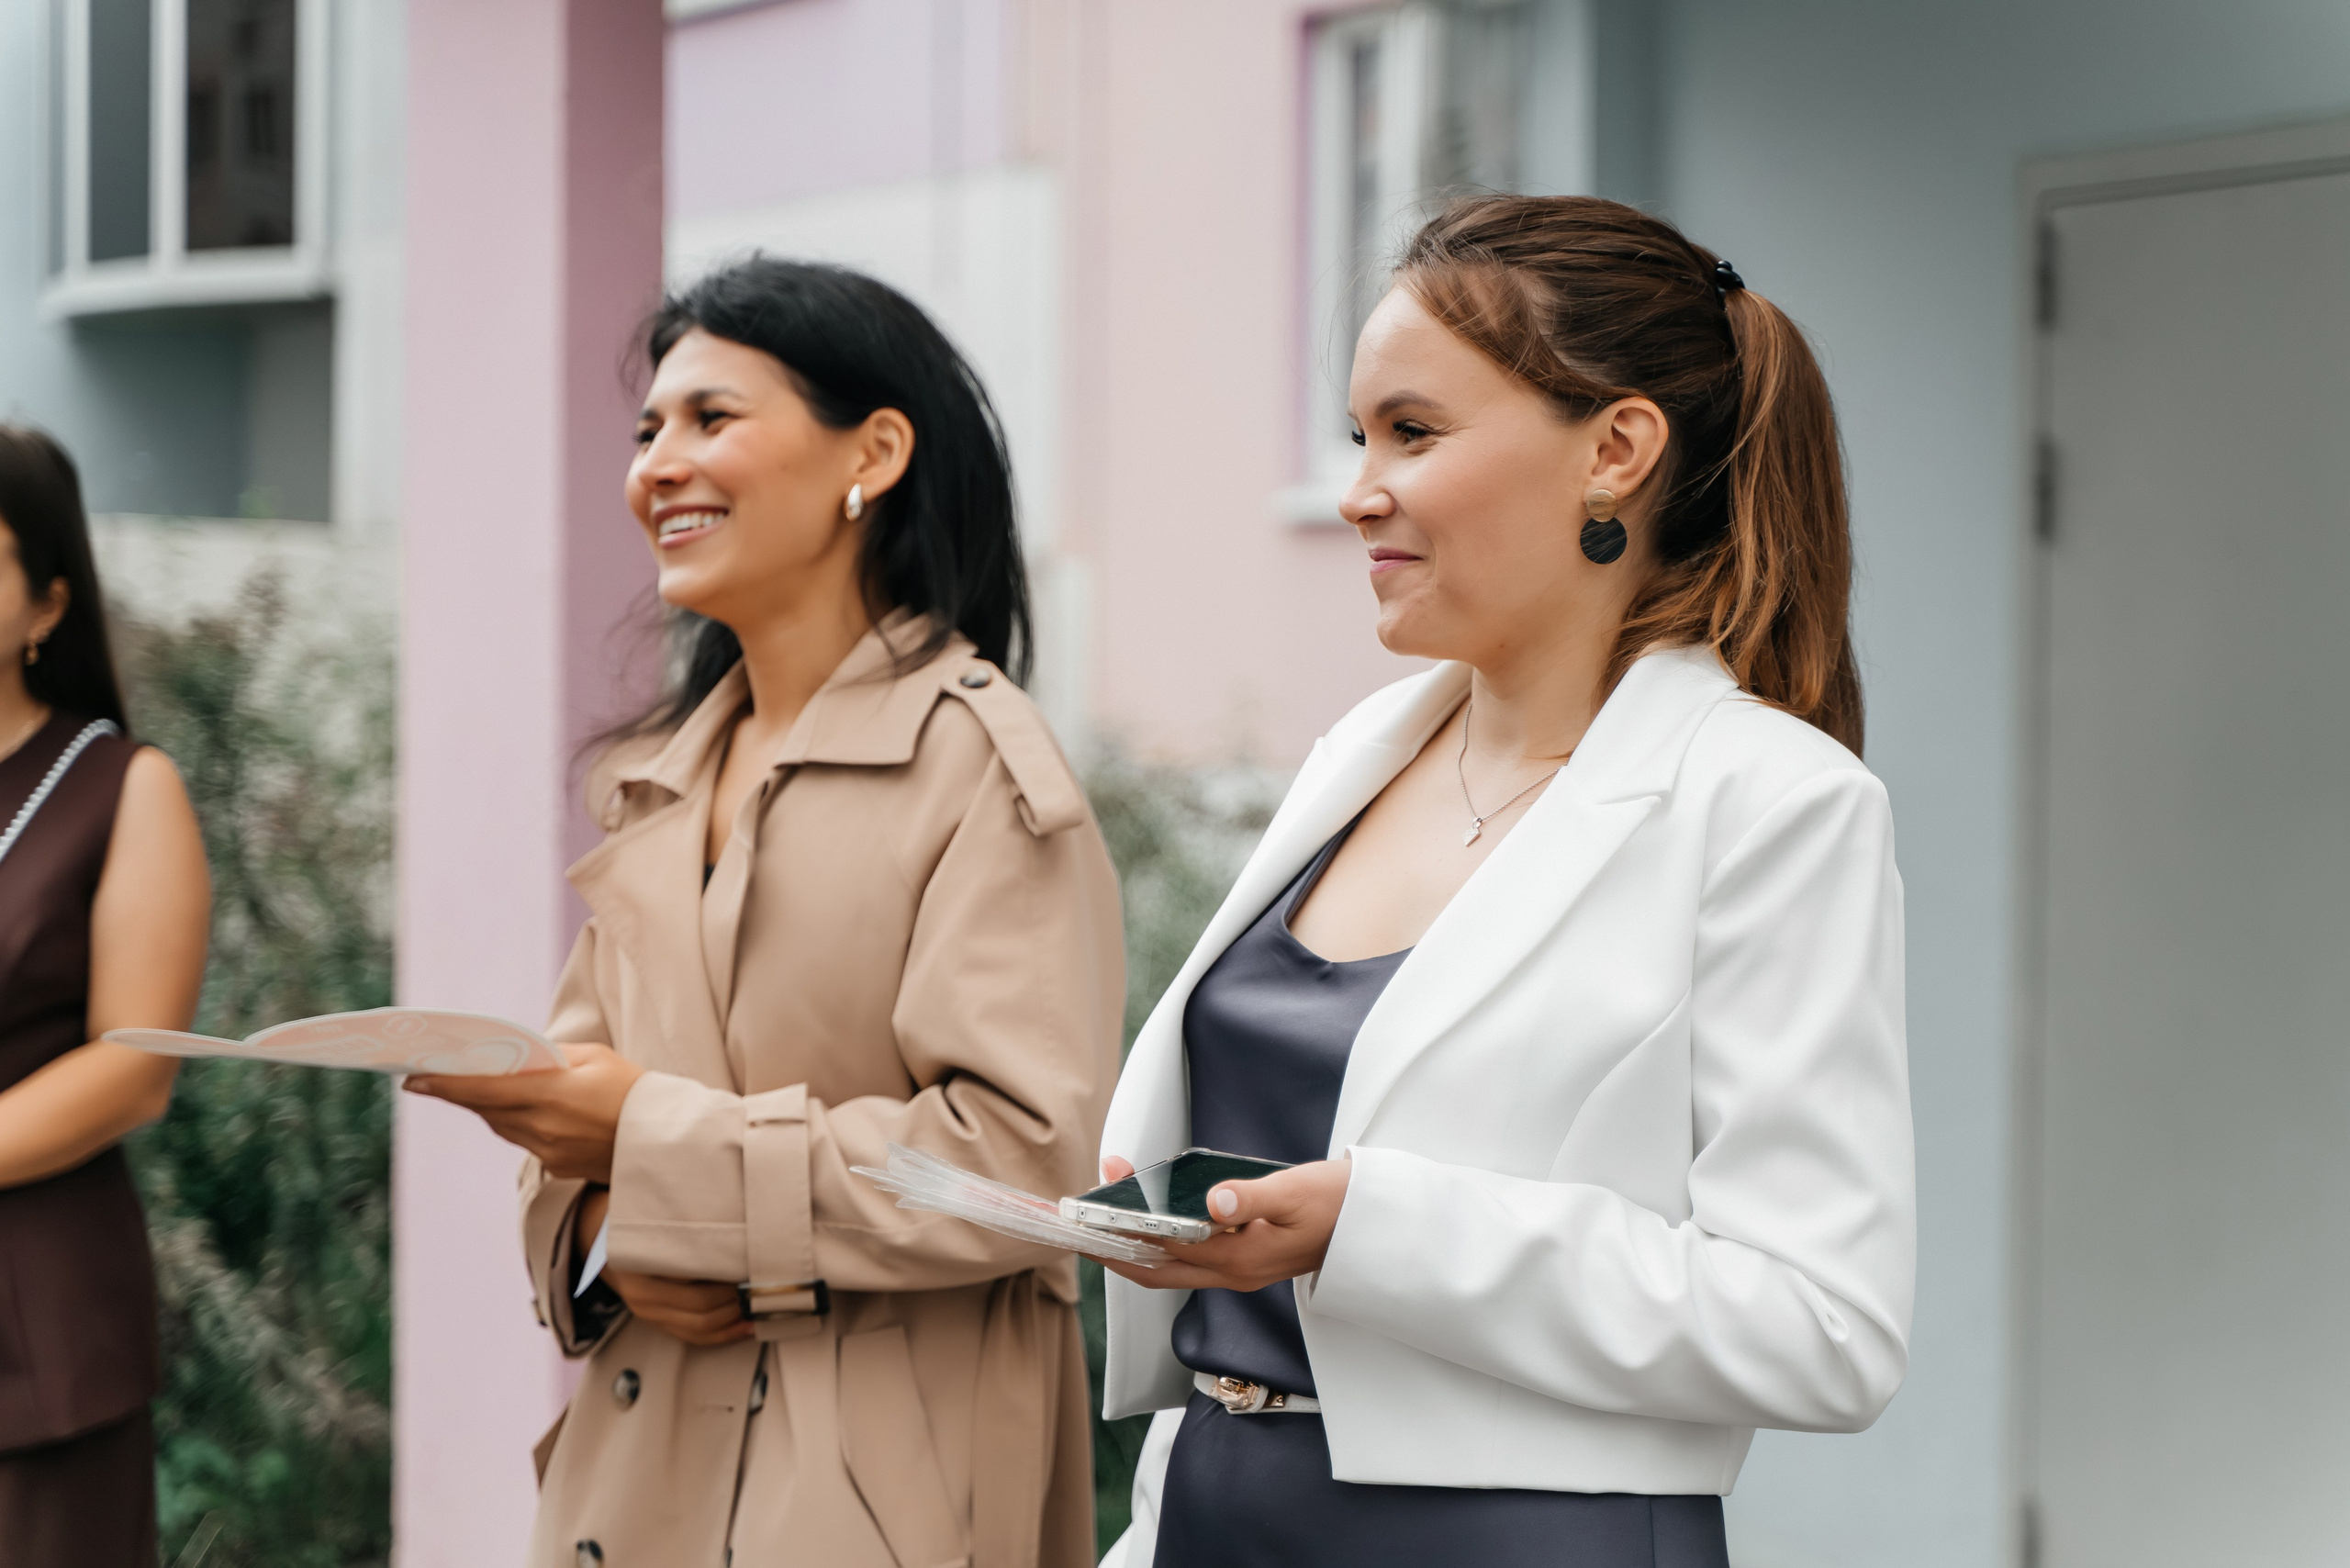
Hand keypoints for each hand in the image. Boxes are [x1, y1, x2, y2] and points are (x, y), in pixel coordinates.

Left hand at [403, 1043, 644, 1181]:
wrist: (667, 1144)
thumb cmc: (637, 1090)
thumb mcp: (597, 1058)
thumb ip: (553, 1057)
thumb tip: (517, 1057)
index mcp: (553, 1094)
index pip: (484, 1089)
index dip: (445, 1084)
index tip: (413, 1078)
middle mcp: (544, 1128)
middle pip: (487, 1109)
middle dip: (462, 1093)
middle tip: (433, 1076)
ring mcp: (550, 1152)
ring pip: (502, 1127)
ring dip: (488, 1107)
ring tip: (475, 1088)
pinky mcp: (558, 1167)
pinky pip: (525, 1141)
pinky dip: (519, 1123)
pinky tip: (523, 1109)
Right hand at [571, 1184, 751, 1346]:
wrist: (599, 1236)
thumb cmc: (633, 1218)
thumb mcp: (658, 1213)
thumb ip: (689, 1222)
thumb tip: (741, 1224)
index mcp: (642, 1267)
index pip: (696, 1286)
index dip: (731, 1282)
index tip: (756, 1270)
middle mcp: (642, 1296)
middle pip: (702, 1311)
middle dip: (738, 1302)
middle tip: (763, 1286)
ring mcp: (648, 1312)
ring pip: (699, 1329)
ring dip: (734, 1321)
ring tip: (758, 1306)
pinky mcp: (655, 1321)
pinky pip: (692, 1337)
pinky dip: (721, 1334)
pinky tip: (743, 1326)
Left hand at [1095, 1155, 1352, 1293]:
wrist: (1372, 1225)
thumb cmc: (1338, 1203)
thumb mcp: (1298, 1191)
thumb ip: (1254, 1196)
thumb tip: (1214, 1200)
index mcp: (1241, 1257)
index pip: (1166, 1246)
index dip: (1128, 1228)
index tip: (1096, 1206)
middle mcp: (1233, 1272)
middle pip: (1156, 1270)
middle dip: (1114, 1249)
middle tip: (1080, 1224)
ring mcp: (1238, 1271)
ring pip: (1170, 1269)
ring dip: (1134, 1246)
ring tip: (1105, 1216)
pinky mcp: (1244, 1262)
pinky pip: (1188, 1261)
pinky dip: (1161, 1244)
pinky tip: (1152, 1221)